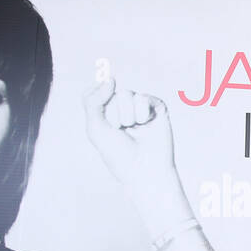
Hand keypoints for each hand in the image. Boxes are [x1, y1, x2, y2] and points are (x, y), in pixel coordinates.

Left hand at [83, 79, 182, 205]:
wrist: (144, 170)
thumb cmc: (119, 155)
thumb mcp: (95, 128)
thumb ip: (93, 101)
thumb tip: (111, 79)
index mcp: (107, 113)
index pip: (97, 91)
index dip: (97, 99)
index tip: (102, 119)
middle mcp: (124, 107)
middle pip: (111, 92)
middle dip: (114, 115)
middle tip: (122, 131)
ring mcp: (141, 107)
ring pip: (126, 94)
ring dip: (127, 116)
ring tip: (134, 130)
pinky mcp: (157, 107)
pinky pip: (143, 98)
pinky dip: (141, 114)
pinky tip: (146, 125)